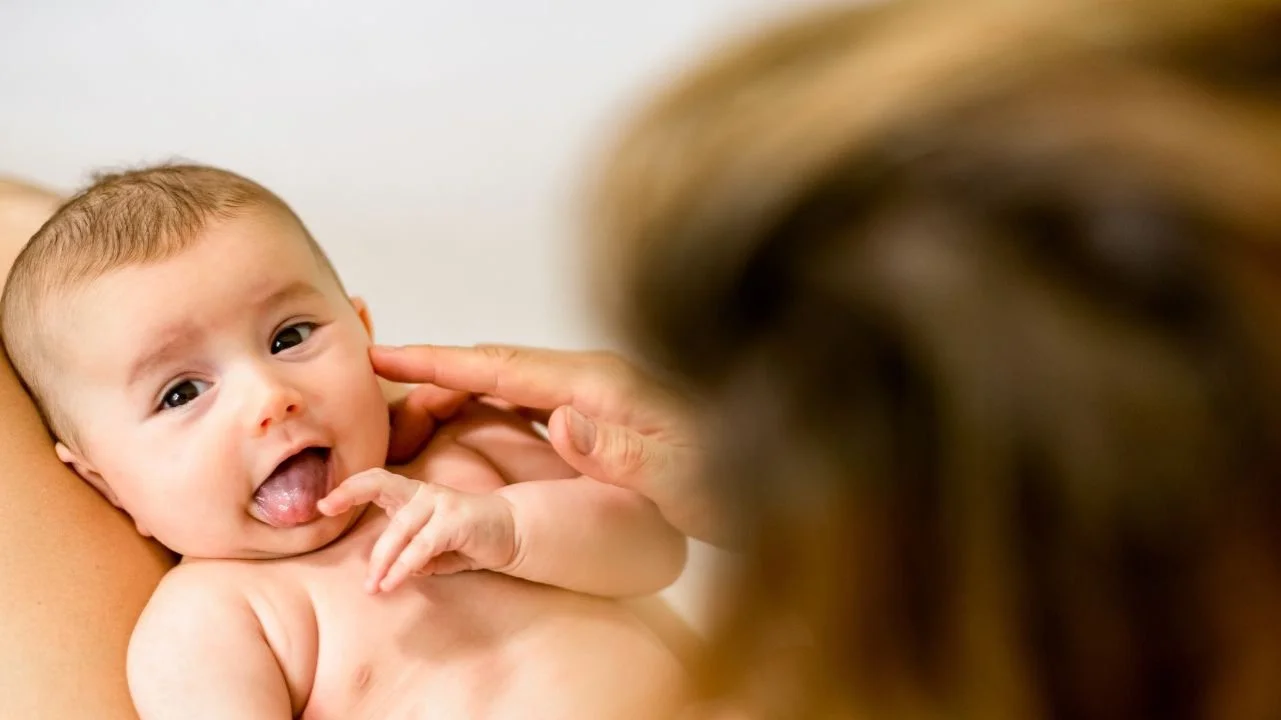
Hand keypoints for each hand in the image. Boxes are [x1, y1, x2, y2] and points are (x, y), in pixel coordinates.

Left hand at [316, 468, 516, 592]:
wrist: (513, 533)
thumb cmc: (468, 540)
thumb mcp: (432, 550)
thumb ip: (410, 556)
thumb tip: (393, 572)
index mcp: (415, 496)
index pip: (377, 481)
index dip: (349, 488)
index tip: (323, 503)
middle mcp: (425, 493)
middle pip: (381, 486)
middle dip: (349, 494)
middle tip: (323, 511)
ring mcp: (441, 503)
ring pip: (399, 528)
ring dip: (381, 560)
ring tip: (372, 587)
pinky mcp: (456, 521)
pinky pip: (421, 546)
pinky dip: (403, 567)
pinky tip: (392, 584)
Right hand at [370, 344, 725, 545]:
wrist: (787, 476)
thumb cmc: (743, 478)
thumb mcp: (683, 474)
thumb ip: (624, 449)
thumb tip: (562, 418)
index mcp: (603, 385)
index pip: (503, 366)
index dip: (439, 361)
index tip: (383, 355)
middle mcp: (598, 379)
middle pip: (498, 365)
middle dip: (435, 369)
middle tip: (377, 381)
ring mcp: (603, 395)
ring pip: (513, 381)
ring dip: (460, 387)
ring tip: (412, 403)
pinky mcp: (609, 415)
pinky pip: (533, 401)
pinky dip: (492, 403)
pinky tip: (478, 417)